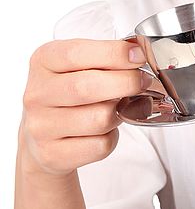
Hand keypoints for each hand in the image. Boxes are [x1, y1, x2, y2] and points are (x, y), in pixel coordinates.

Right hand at [20, 39, 151, 176]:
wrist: (44, 134)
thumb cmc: (71, 91)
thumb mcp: (81, 63)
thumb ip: (106, 56)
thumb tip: (138, 54)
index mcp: (44, 61)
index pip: (76, 54)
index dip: (113, 53)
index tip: (139, 55)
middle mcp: (37, 93)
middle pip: (87, 87)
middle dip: (126, 82)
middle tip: (144, 81)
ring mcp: (41, 126)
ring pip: (99, 119)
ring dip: (121, 112)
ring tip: (120, 106)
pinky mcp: (52, 155)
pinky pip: (100, 146)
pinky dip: (113, 137)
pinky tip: (106, 129)